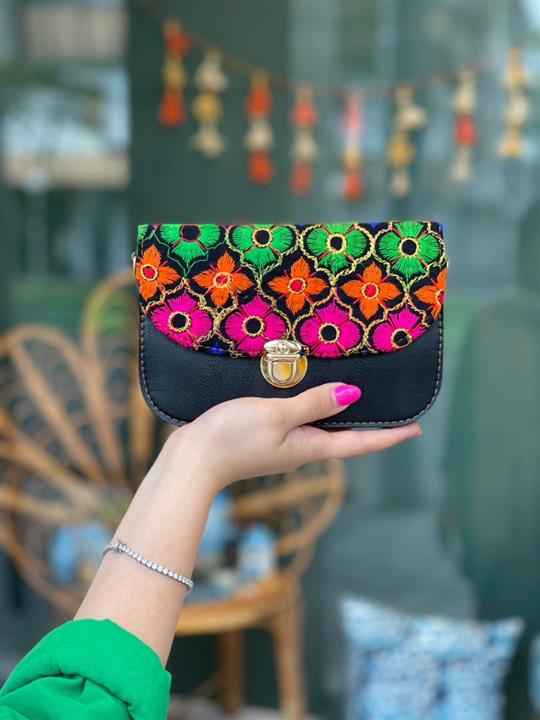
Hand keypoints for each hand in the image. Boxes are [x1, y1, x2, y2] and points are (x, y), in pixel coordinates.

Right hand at [160, 383, 420, 491]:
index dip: (389, 436)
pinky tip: (309, 395)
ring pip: (322, 428)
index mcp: (310, 447)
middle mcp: (302, 448)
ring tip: (357, 397)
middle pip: (345, 437)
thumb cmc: (233, 438)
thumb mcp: (277, 416)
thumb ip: (313, 404)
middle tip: (391, 410)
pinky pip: (299, 422)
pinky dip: (313, 408)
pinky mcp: (265, 437)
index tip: (415, 429)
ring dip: (341, 415)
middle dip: (369, 425)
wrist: (192, 461)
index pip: (360, 442)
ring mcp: (283, 445)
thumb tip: (353, 396)